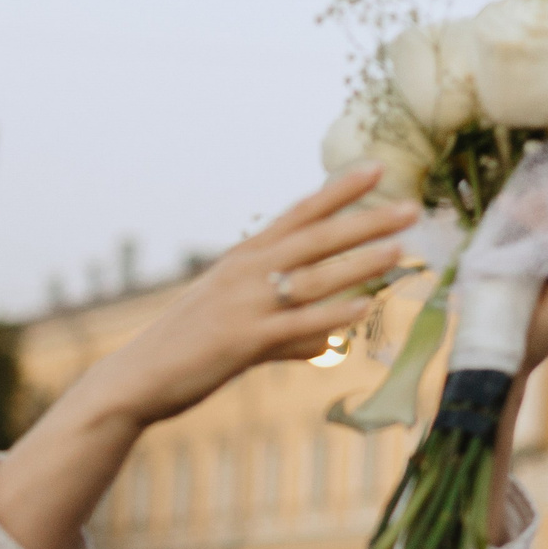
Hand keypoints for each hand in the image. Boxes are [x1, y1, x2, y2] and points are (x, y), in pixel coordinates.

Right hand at [79, 168, 415, 429]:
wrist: (135, 378)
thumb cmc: (186, 351)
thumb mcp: (233, 324)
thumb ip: (285, 329)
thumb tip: (322, 341)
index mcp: (243, 260)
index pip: (299, 216)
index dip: (339, 191)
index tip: (377, 170)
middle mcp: (246, 274)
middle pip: (316, 239)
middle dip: (366, 221)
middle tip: (412, 207)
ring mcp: (245, 306)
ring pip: (312, 278)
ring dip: (357, 263)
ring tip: (400, 250)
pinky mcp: (242, 342)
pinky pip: (295, 325)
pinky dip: (330, 317)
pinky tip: (362, 309)